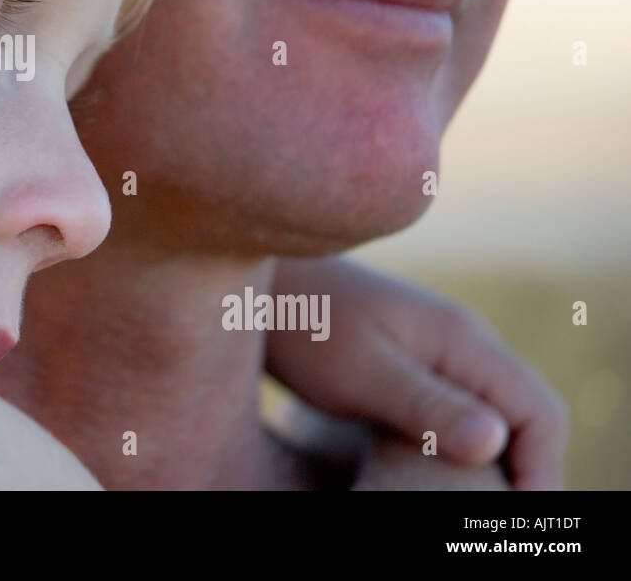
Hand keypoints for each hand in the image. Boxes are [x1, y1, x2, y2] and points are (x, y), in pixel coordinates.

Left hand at [265, 256, 566, 488]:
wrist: (262, 284)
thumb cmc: (304, 324)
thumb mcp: (361, 373)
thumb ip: (427, 406)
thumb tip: (494, 442)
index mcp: (464, 340)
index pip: (540, 413)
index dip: (543, 471)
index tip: (516, 516)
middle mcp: (463, 343)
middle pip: (526, 418)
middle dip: (525, 472)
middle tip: (496, 521)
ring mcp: (439, 352)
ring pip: (495, 416)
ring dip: (495, 463)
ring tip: (472, 506)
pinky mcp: (412, 365)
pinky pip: (459, 412)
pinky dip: (463, 449)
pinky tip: (437, 478)